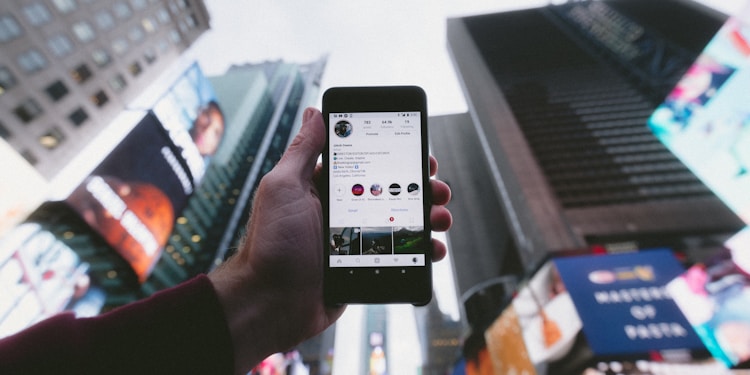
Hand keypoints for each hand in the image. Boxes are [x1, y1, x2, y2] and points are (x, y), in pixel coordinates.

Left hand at [209, 107, 451, 373]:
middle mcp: (343, 212)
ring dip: (428, 217)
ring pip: (402, 223)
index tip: (419, 153)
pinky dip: (421, 252)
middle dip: (421, 187)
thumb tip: (314, 112)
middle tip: (438, 188)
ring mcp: (356, 241)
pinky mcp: (366, 268)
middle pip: (392, 193)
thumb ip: (302, 151)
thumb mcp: (284, 188)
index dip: (397, 157)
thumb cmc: (271, 245)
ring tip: (440, 218)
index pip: (368, 164)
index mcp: (324, 189)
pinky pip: (401, 256)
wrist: (270, 304)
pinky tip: (433, 249)